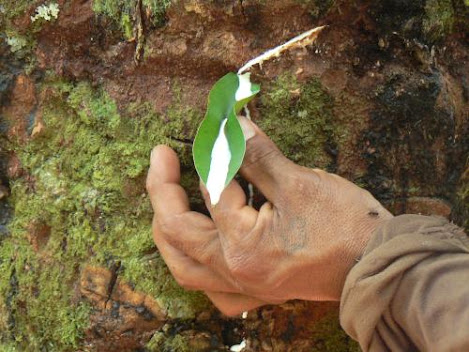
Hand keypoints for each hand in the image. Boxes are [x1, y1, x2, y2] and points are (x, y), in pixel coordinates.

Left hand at [146, 117, 392, 315]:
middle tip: (162, 158)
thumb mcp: (299, 183)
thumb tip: (231, 125)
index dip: (209, 152)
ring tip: (165, 199)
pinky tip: (196, 245)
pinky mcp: (255, 290)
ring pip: (184, 265)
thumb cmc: (345, 226)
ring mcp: (243, 287)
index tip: (211, 126)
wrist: (377, 265)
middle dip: (163, 191)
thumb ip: (256, 155)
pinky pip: (209, 285)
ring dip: (169, 231)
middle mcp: (235, 273)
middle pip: (177, 233)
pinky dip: (194, 262)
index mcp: (242, 247)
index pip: (209, 191)